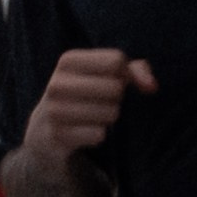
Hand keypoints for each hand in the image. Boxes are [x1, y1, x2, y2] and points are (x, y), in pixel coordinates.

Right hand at [26, 47, 156, 161]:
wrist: (44, 130)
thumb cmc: (84, 95)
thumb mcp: (104, 74)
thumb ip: (135, 70)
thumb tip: (152, 86)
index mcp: (68, 60)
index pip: (116, 60)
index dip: (125, 74)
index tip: (115, 81)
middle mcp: (57, 83)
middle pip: (115, 88)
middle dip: (117, 98)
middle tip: (102, 101)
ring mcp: (55, 110)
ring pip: (111, 113)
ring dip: (109, 117)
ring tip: (93, 116)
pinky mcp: (58, 136)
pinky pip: (100, 134)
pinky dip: (99, 135)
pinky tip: (85, 131)